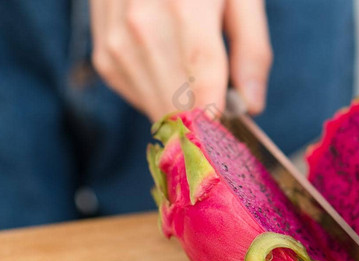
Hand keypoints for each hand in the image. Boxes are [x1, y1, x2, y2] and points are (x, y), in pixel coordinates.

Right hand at [90, 0, 271, 120]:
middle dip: (207, 121)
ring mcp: (118, 43)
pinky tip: (172, 75)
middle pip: (179, 103)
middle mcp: (142, 26)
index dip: (218, 122)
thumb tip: (252, 106)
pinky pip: (139, 99)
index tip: (232, 148)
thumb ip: (252, 50)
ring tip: (201, 90)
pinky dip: (161, 98)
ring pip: (158, 109)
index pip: (203, 81)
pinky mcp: (105, 57)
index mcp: (185, 5)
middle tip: (227, 118)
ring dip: (184, 113)